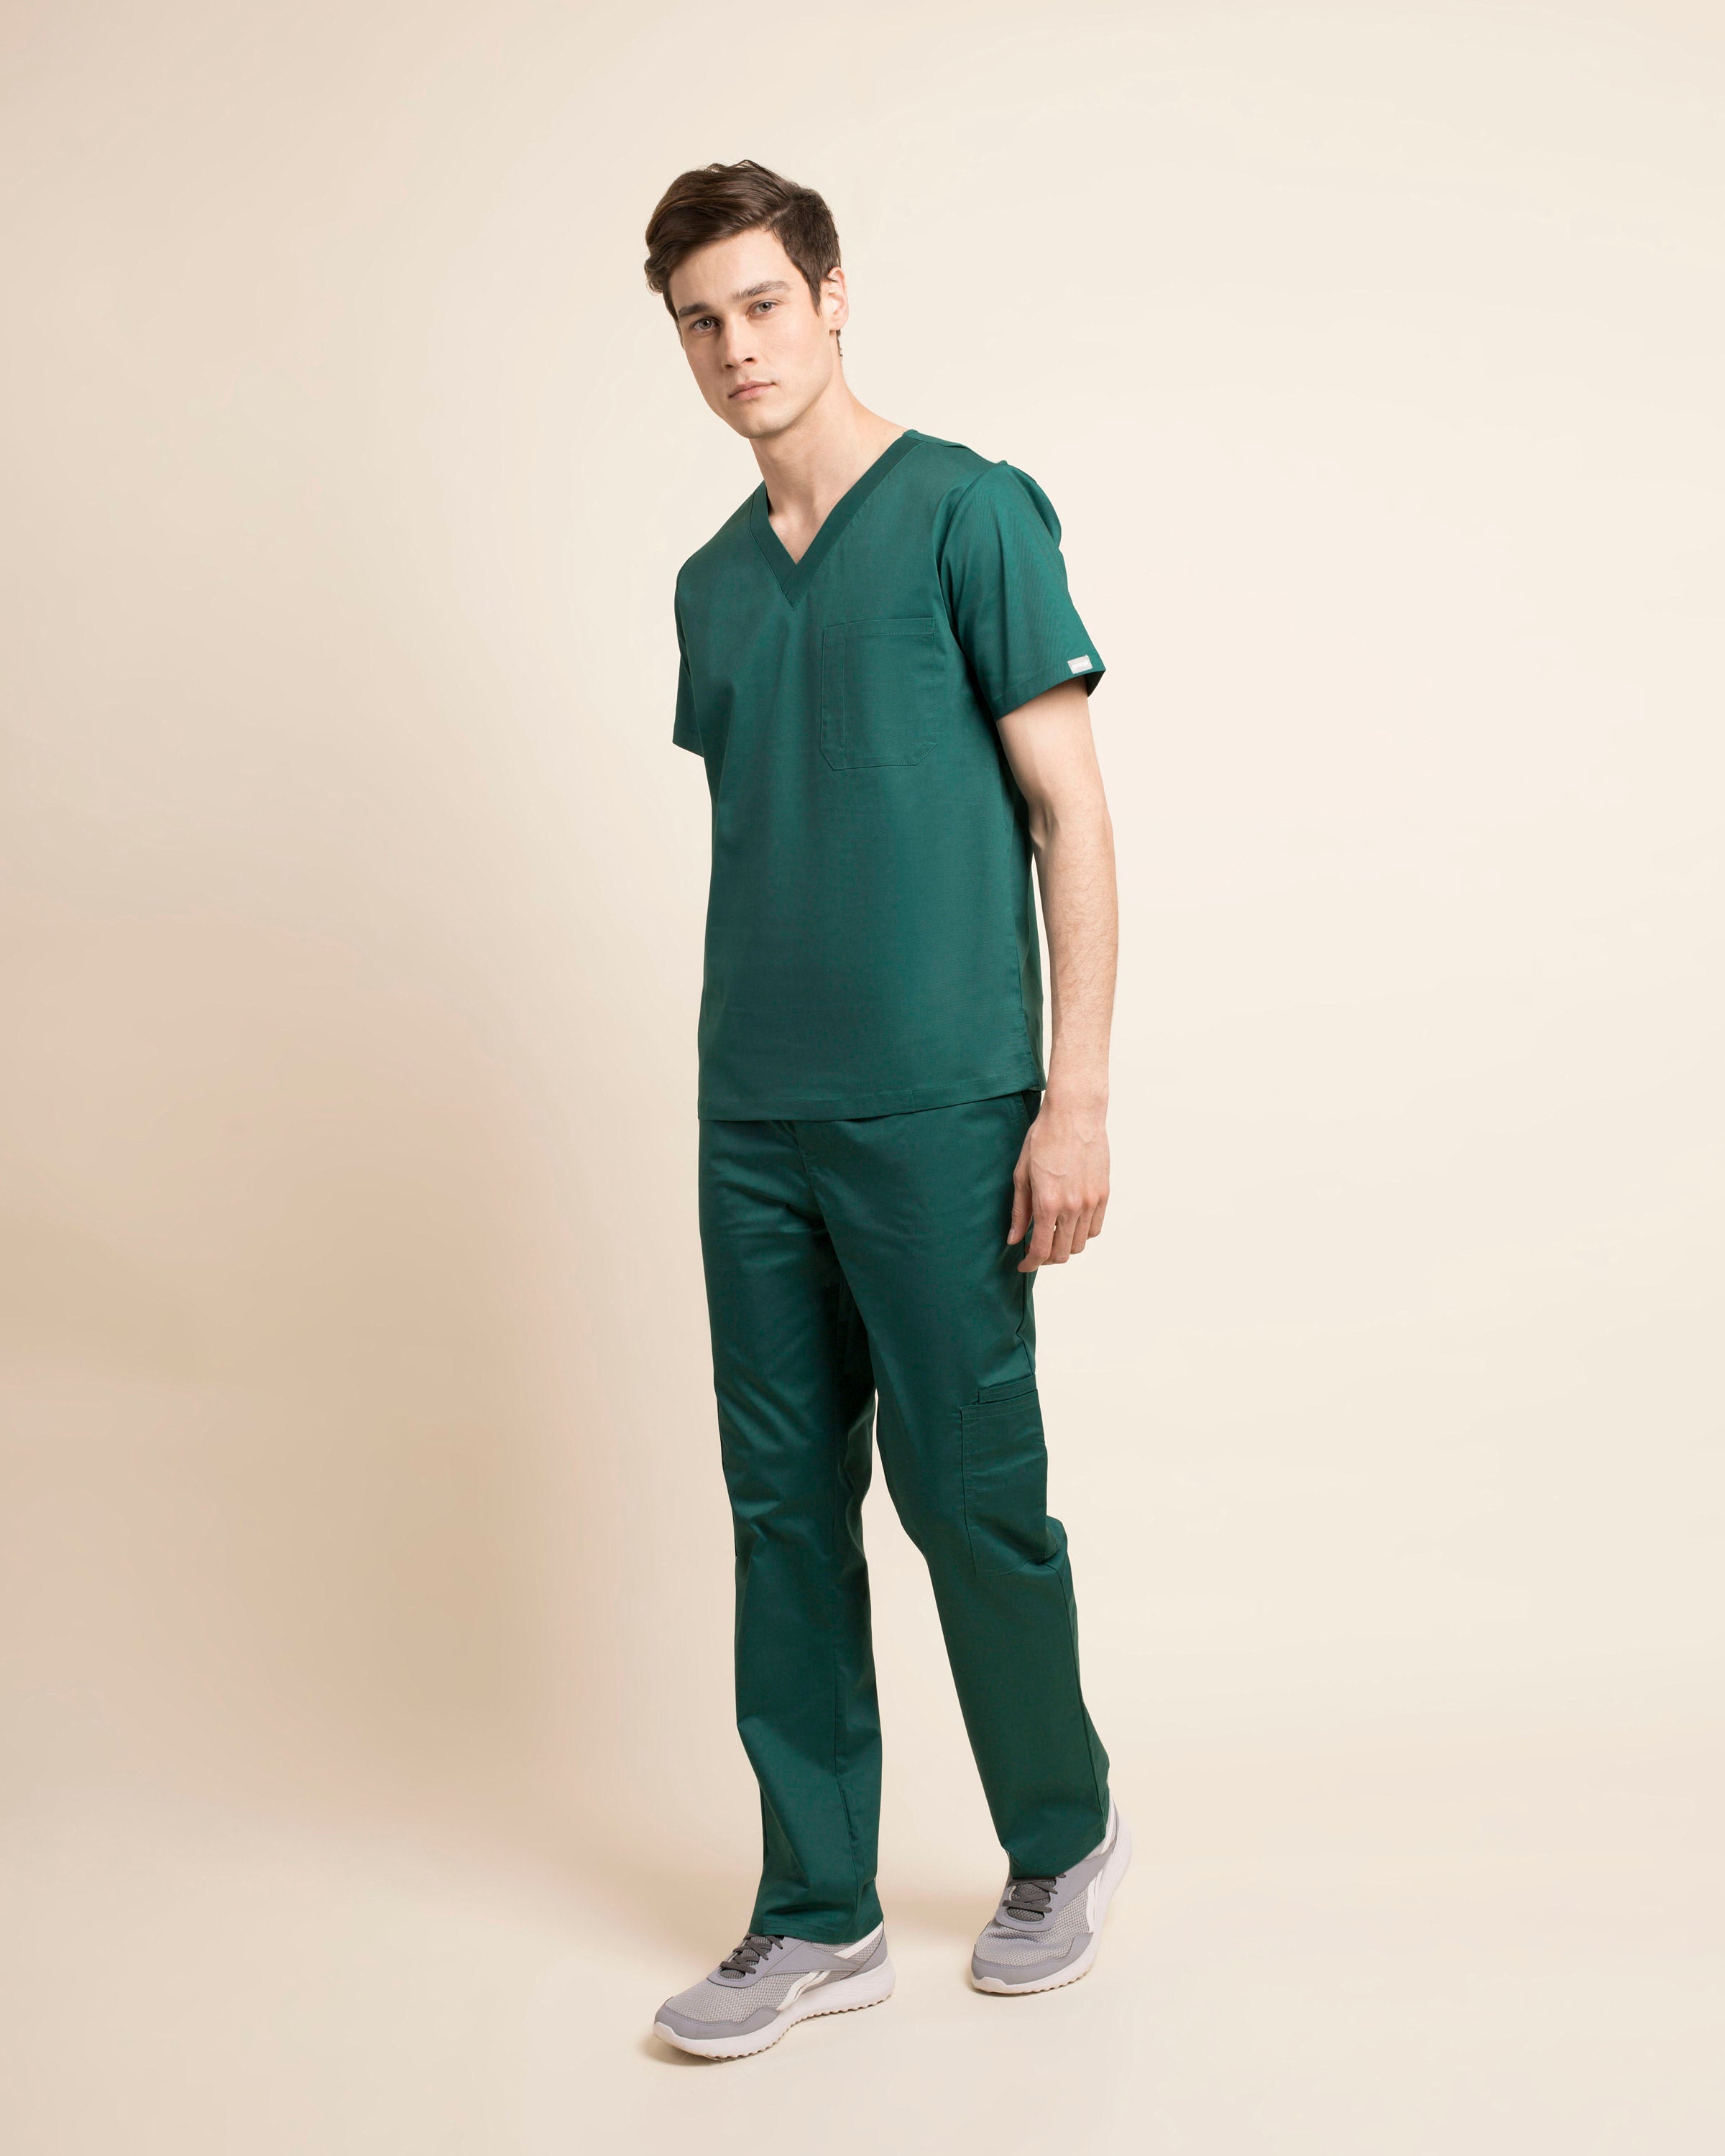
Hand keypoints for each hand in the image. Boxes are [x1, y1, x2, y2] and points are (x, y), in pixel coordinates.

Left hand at [1007, 1094, 1109, 1268]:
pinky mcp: (1104, 1194)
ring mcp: (1092, 1201)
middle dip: (1046, 1258)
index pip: (1041, 1250)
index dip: (1030, 1264)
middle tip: (1035, 1251)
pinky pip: (1095, 1228)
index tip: (1023, 1264)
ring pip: (1081, 1243)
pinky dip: (1082, 1233)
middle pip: (1063, 1253)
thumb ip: (1019, 1211)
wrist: (1075, 1114)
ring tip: (1052, 1235)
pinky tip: (1069, 1223)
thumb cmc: (1044, 1139)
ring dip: (1065, 1246)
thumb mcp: (1022, 1174)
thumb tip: (1015, 1239)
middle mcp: (1073, 1207)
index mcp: (1048, 1203)